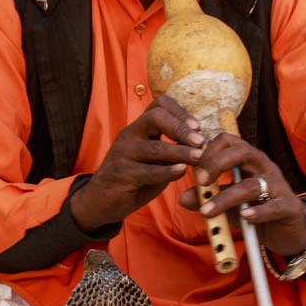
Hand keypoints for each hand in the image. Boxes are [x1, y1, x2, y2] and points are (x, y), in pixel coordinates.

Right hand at [70, 95, 205, 232]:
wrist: (102, 200)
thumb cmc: (135, 178)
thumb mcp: (154, 160)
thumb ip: (173, 151)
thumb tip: (203, 146)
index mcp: (139, 127)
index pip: (160, 105)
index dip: (181, 112)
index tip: (198, 127)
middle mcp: (130, 135)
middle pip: (156, 117)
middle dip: (181, 128)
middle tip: (201, 141)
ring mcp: (124, 153)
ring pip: (155, 147)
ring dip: (180, 152)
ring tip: (199, 157)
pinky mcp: (122, 174)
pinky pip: (148, 171)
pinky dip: (167, 171)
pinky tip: (181, 171)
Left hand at [179, 133, 305, 259]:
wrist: (287, 232)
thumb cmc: (255, 210)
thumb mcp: (227, 204)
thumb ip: (207, 198)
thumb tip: (182, 197)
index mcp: (249, 160)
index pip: (229, 141)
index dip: (209, 150)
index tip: (193, 168)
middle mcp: (264, 168)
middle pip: (242, 153)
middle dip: (218, 163)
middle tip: (200, 181)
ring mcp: (278, 186)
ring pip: (251, 185)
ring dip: (226, 198)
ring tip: (207, 211)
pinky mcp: (289, 207)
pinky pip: (274, 206)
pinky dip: (259, 211)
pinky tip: (246, 217)